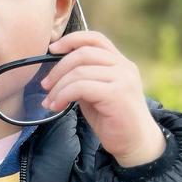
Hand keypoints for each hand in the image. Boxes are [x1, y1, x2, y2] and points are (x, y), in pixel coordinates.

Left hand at [41, 32, 165, 166]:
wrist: (135, 144)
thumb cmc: (113, 120)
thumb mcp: (96, 93)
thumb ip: (84, 78)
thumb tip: (57, 72)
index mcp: (120, 63)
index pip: (95, 38)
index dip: (71, 40)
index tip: (52, 49)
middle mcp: (124, 67)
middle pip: (83, 53)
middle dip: (58, 68)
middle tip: (45, 85)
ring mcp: (123, 79)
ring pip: (79, 71)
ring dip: (58, 87)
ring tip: (50, 102)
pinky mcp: (117, 94)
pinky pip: (81, 87)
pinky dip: (63, 96)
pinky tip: (57, 106)